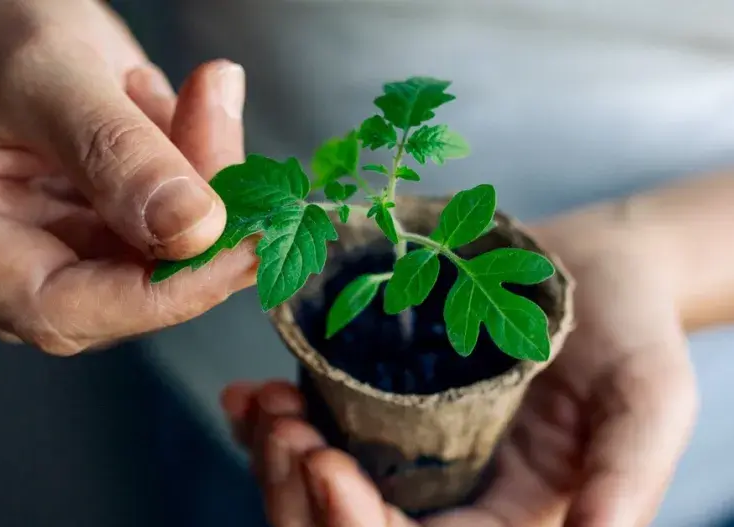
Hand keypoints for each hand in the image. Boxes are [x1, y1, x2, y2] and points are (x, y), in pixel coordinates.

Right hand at [0, 0, 255, 353]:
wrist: (19, 30)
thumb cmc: (3, 38)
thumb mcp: (52, 70)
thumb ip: (116, 151)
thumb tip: (193, 231)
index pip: (49, 307)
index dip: (153, 294)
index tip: (235, 249)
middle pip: (110, 300)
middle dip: (191, 235)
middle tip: (236, 150)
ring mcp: (35, 271)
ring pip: (150, 276)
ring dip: (203, 200)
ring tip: (203, 104)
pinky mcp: (89, 259)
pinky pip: (165, 250)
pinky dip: (201, 192)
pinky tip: (199, 121)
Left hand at [221, 217, 697, 525]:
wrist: (593, 267)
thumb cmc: (632, 333)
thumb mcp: (648, 400)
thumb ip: (626, 474)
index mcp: (500, 517)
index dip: (359, 525)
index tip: (326, 466)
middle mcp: (443, 497)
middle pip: (350, 526)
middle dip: (301, 495)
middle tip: (284, 431)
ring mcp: (401, 451)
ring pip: (316, 486)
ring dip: (275, 459)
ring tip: (267, 407)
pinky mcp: (373, 404)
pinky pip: (310, 429)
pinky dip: (266, 423)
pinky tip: (247, 396)